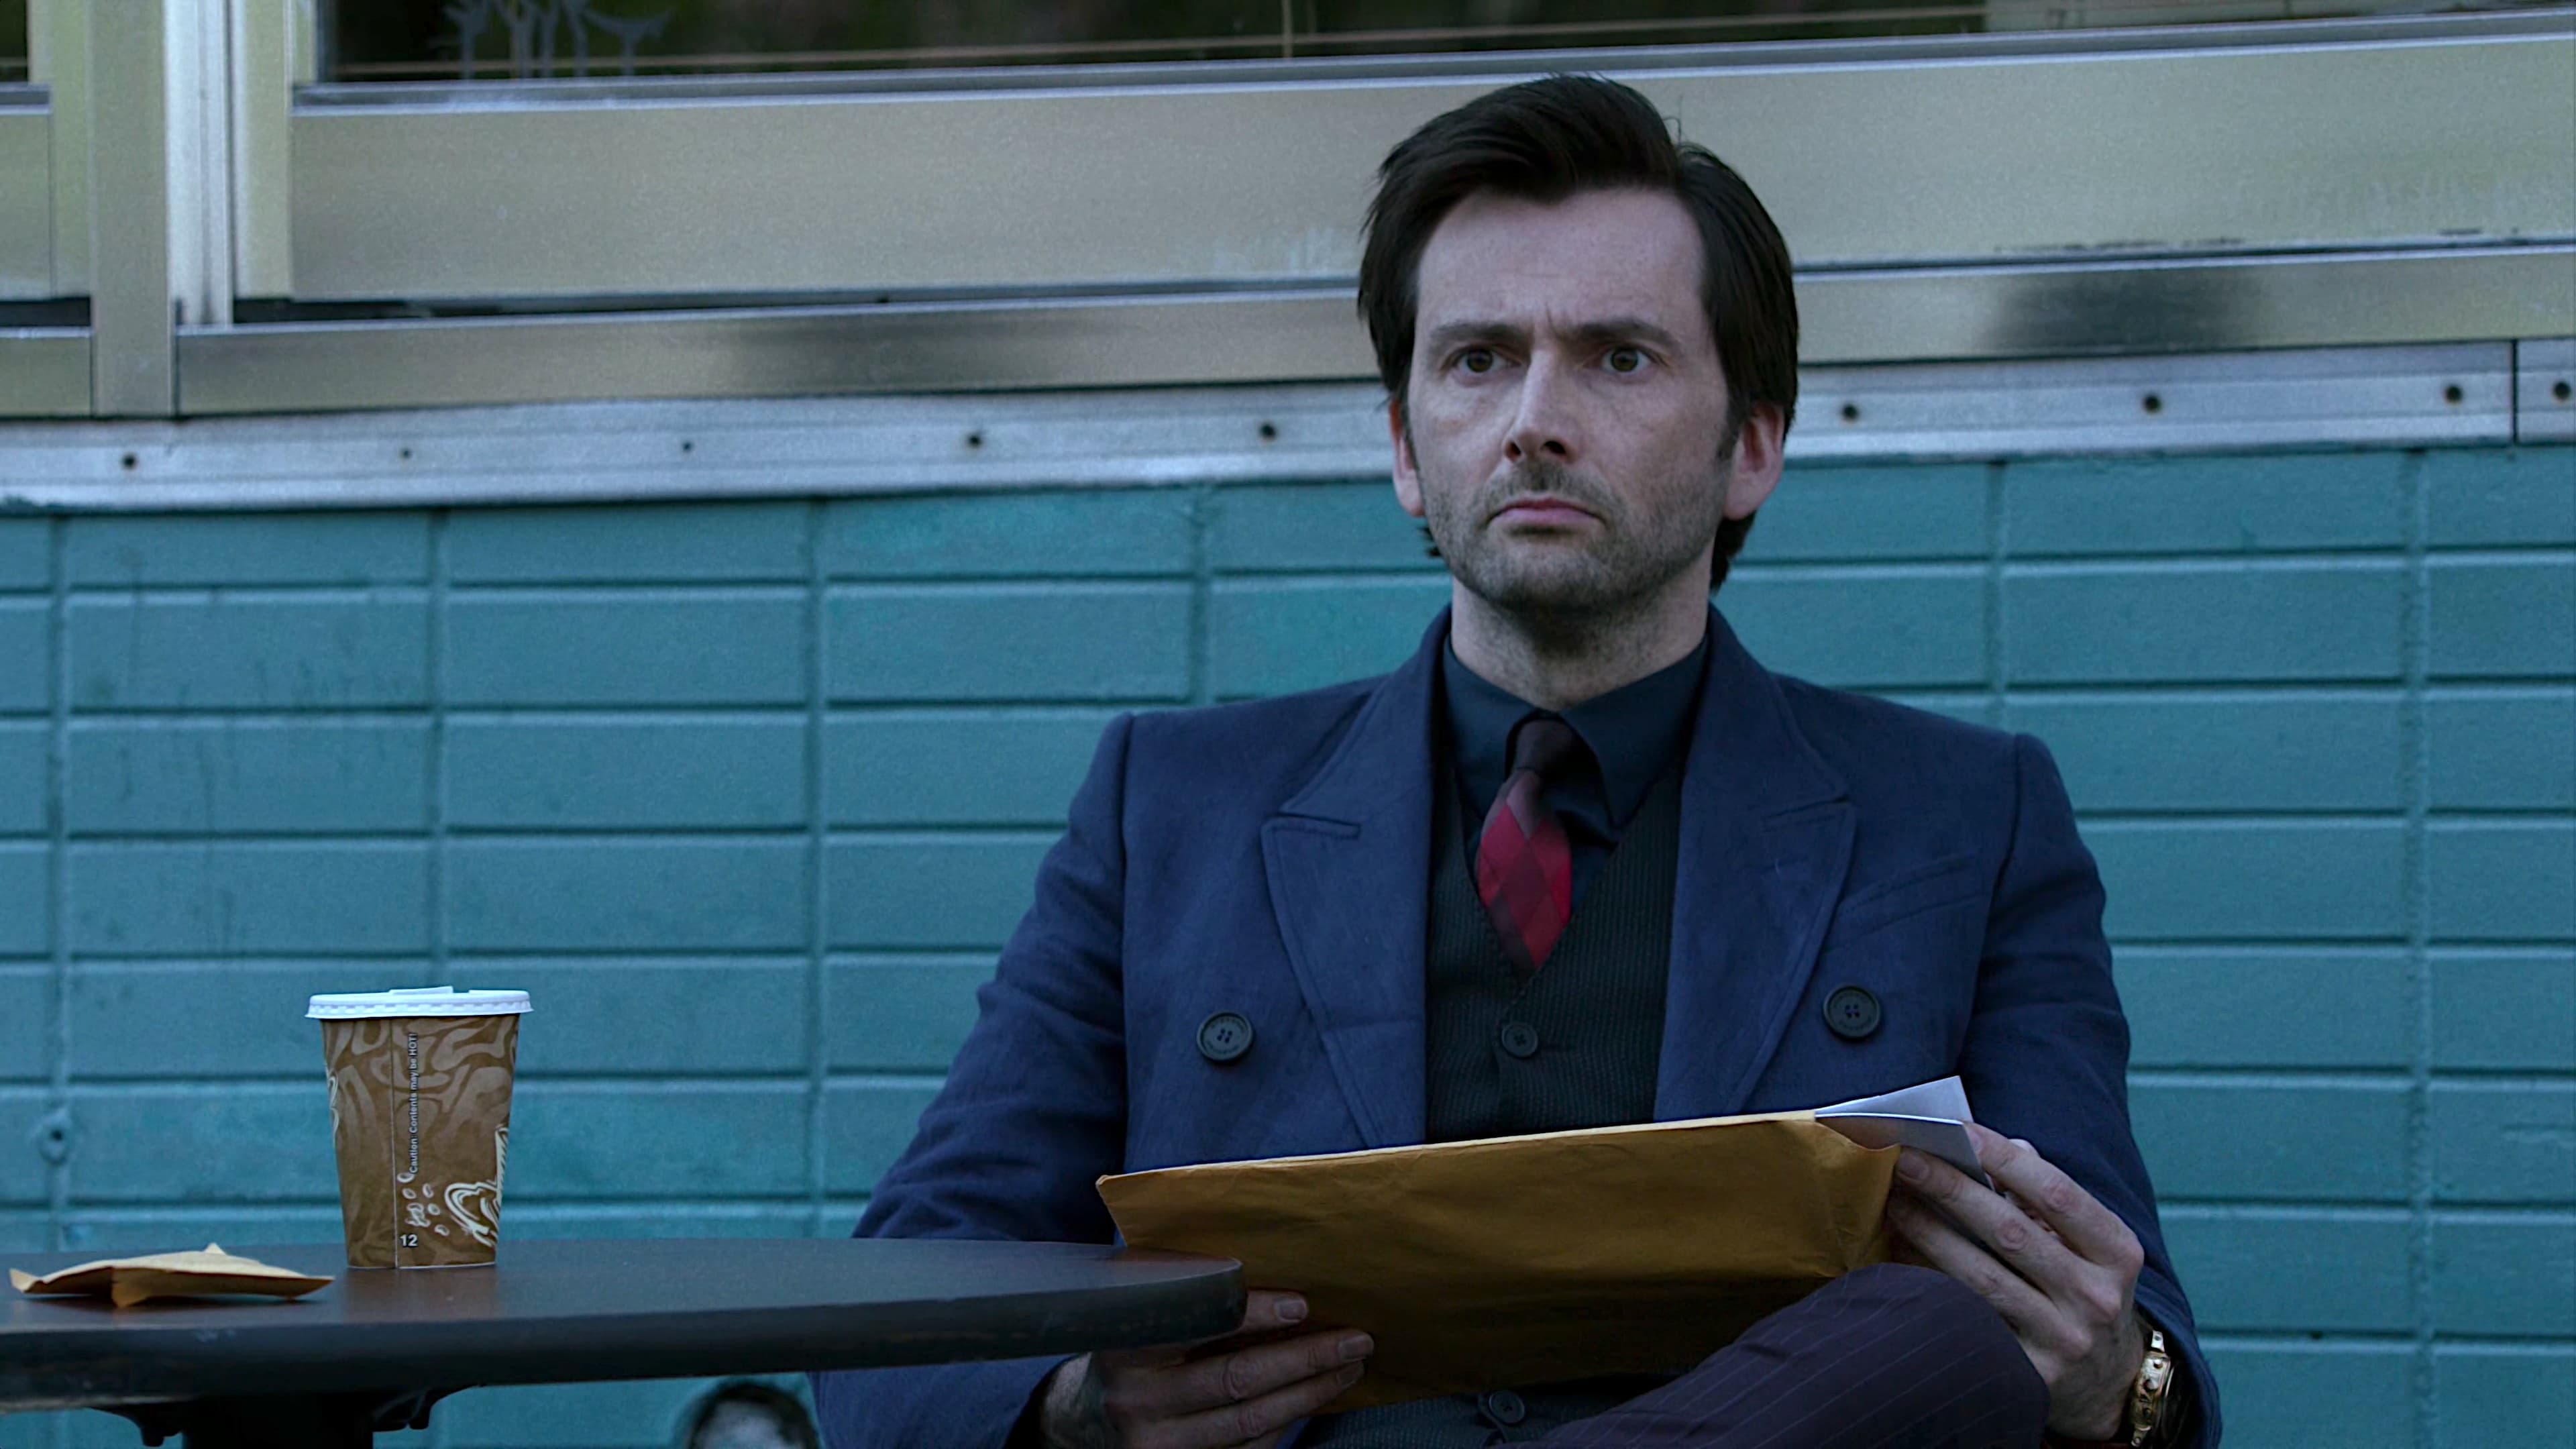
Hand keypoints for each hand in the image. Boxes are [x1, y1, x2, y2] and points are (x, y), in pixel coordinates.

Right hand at [1037, 1289, 1371, 1448]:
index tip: (1302, 1305)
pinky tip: (1315, 1396)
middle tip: (1355, 1340)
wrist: (1087, 1419)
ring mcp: (1160, 1441)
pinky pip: (1248, 1448)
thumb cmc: (1130, 1346)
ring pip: (1250, 1420)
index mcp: (1125, 1345)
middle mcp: (1138, 1399)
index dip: (1253, 1315)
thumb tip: (1263, 1259)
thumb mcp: (1138, 1310)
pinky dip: (1286, 1421)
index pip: (1199, 1325)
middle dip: (1304, 1359)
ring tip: (1350, 1366)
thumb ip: (1182, 1286)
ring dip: (1309, 1393)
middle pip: (1236, 1379)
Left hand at [1885, 1123, 2146, 1440]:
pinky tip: (1900, 1255)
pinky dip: (1930, 1284)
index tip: (1955, 1128)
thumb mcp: (2090, 1245)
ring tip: (1894, 1199)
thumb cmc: (2087, 1289)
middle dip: (1951, 1188)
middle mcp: (2096, 1297)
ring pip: (1982, 1278)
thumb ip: (2049, 1196)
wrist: (2110, 1382)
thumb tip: (2008, 1144)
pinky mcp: (2029, 1376)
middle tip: (1904, 1157)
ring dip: (1930, 1232)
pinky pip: (1968, 1320)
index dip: (2003, 1158)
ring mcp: (2064, 1340)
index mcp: (2117, 1253)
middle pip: (2010, 1232)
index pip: (2056, 1193)